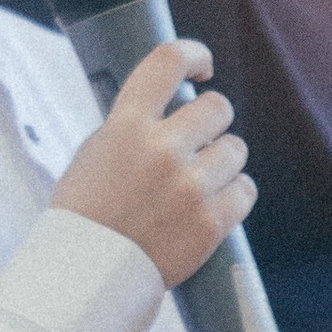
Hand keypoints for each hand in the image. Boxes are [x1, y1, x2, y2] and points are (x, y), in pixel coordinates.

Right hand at [50, 41, 254, 289]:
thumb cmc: (86, 215)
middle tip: (199, 143)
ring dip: (223, 161)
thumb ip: (133, 126)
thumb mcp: (95, 154)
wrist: (86, 276)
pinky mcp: (210, 222)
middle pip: (217, 108)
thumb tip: (172, 105)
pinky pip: (245, 190)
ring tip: (199, 182)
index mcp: (126, 126)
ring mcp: (189, 187)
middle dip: (212, 123)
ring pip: (236, 149)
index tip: (203, 68)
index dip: (194, 55)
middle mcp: (161, 150)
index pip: (168, 61)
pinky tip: (210, 205)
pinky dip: (233, 195)